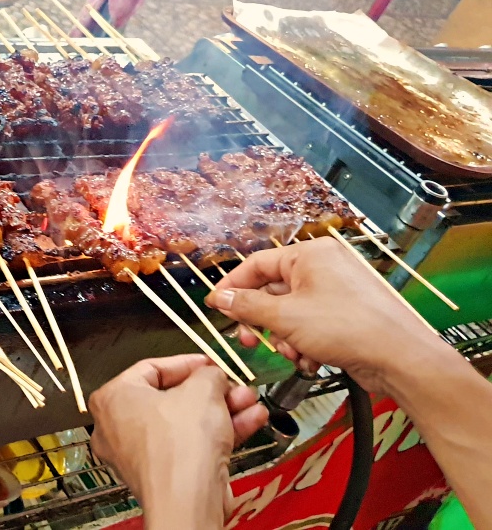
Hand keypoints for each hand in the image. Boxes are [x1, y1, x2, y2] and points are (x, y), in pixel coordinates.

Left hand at [88, 355, 266, 523]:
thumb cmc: (180, 444)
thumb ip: (208, 374)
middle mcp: (118, 427)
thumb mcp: (202, 389)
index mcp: (113, 398)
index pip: (151, 368)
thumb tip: (212, 375)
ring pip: (186, 423)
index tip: (208, 362)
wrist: (189, 499)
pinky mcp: (163, 475)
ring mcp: (140, 454)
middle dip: (212, 391)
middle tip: (232, 385)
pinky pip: (191, 445)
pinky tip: (250, 421)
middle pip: (172, 398)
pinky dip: (219, 433)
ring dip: (222, 411)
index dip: (186, 362)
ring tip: (248, 401)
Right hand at [206, 237, 445, 395]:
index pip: (257, 264)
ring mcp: (337, 291)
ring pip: (290, 312)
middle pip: (273, 290)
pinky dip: (303, 342)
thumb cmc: (346, 327)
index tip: (217, 307)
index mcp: (309, 255)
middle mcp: (323, 267)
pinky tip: (309, 359)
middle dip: (261, 320)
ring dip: (283, 336)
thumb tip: (222, 298)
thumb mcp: (284, 317)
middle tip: (248, 340)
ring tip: (291, 353)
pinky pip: (310, 324)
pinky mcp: (346, 314)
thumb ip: (247, 306)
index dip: (233, 287)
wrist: (398, 358)